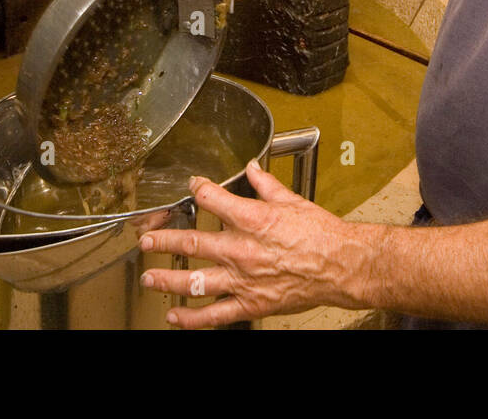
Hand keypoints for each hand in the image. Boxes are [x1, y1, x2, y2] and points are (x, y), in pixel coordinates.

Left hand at [138, 160, 379, 327]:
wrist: (342, 265)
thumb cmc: (322, 235)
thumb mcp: (292, 201)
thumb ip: (266, 185)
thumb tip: (252, 168)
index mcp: (252, 219)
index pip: (212, 199)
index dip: (197, 189)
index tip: (191, 186)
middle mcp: (242, 249)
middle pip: (192, 241)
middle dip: (163, 239)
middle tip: (145, 239)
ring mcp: (243, 279)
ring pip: (196, 280)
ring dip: (168, 279)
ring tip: (149, 277)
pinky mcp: (251, 303)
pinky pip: (215, 314)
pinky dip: (192, 318)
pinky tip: (175, 315)